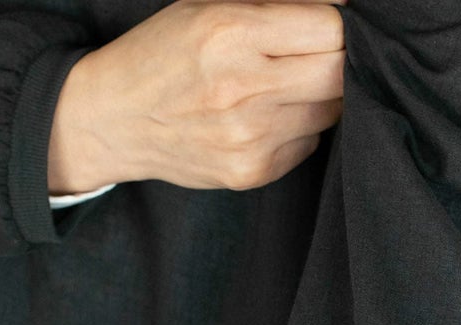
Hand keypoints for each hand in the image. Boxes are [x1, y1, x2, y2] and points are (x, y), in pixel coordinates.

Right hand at [48, 0, 349, 194]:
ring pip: (330, 111)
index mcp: (231, 32)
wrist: (116, 120)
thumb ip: (276, 4)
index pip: (330, 28)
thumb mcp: (209, 6)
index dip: (338, 25)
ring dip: (318, 95)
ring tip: (280, 85)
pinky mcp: (251, 172)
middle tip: (313, 55)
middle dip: (336, 59)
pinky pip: (307, 143)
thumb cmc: (165, 54)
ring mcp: (249, 138)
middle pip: (338, 73)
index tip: (329, 26)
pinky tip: (263, 117)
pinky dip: (298, 127)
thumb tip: (344, 8)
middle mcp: (242, 89)